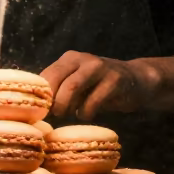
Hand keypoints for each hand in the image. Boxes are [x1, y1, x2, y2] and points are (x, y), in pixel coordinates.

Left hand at [41, 51, 159, 120]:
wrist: (136, 81)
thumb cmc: (99, 86)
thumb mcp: (77, 83)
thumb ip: (59, 89)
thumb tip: (36, 106)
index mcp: (68, 59)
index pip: (46, 75)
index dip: (40, 95)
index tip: (39, 110)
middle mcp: (83, 59)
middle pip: (57, 80)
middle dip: (53, 102)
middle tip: (55, 114)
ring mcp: (100, 67)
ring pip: (72, 87)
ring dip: (67, 106)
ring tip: (69, 114)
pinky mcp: (115, 80)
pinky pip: (94, 99)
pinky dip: (86, 111)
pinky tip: (87, 115)